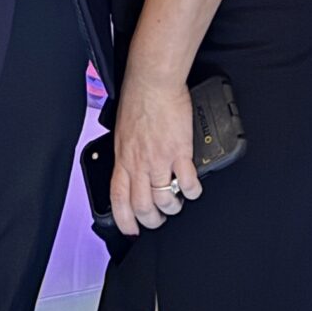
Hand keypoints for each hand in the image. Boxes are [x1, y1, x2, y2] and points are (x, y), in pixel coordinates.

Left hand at [110, 74, 201, 237]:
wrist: (153, 82)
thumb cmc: (137, 98)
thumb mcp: (122, 130)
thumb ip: (126, 152)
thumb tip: (130, 164)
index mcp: (122, 158)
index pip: (118, 199)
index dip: (124, 220)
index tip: (131, 229)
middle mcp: (139, 163)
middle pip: (142, 206)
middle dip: (151, 220)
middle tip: (158, 220)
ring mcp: (160, 159)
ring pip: (164, 200)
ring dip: (172, 207)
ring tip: (177, 203)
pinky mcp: (180, 152)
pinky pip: (187, 182)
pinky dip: (191, 191)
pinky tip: (193, 189)